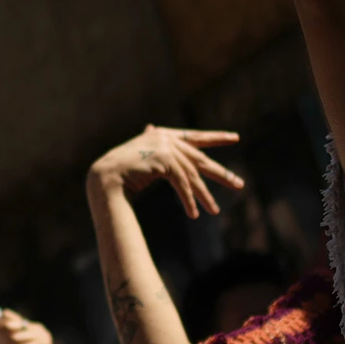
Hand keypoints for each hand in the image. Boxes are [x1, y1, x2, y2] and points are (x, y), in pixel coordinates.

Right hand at [87, 125, 245, 218]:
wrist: (105, 176)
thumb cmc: (122, 170)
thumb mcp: (145, 159)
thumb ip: (157, 152)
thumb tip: (152, 129)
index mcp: (164, 136)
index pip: (196, 136)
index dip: (216, 137)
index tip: (235, 138)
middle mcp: (166, 139)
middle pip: (200, 159)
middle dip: (221, 174)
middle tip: (239, 185)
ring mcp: (165, 147)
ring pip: (192, 176)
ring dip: (203, 196)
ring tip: (214, 211)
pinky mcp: (163, 160)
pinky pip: (181, 183)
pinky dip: (188, 200)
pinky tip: (193, 214)